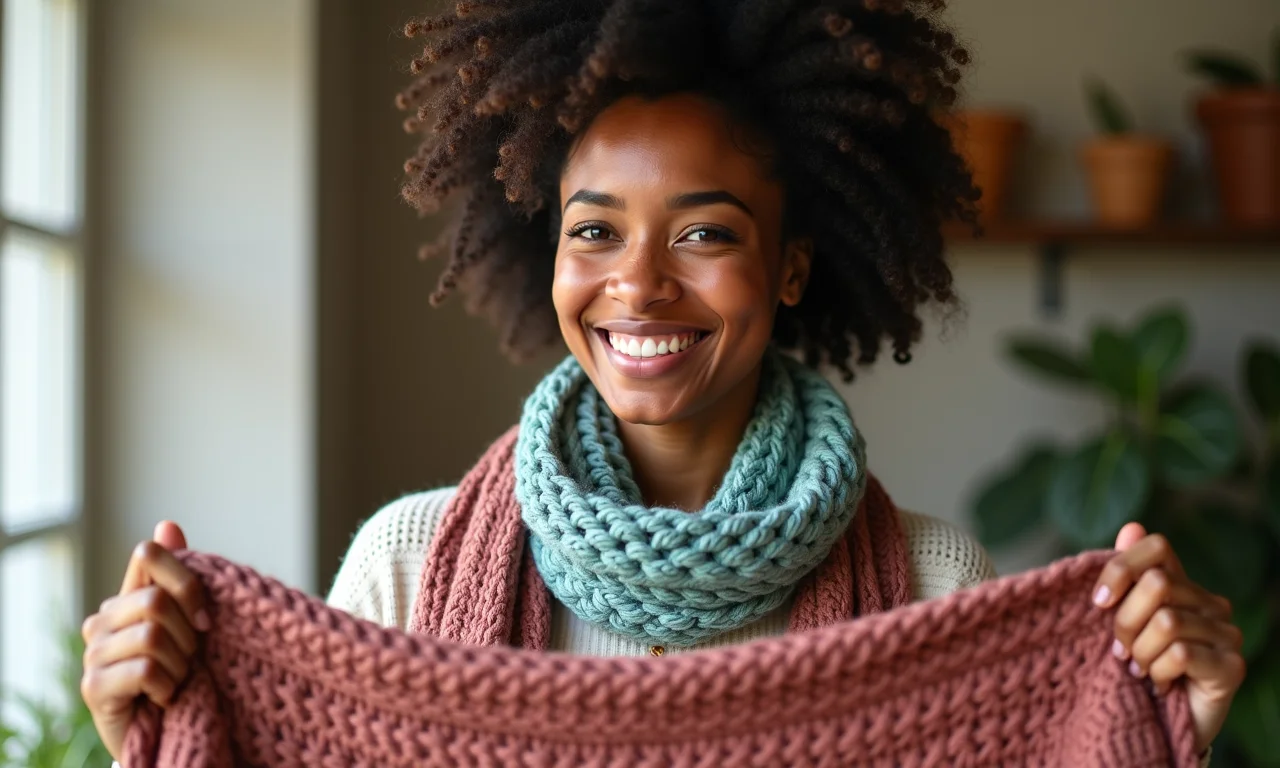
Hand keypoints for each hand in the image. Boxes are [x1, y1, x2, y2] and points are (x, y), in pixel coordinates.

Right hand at [80, 522, 207, 761]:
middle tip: (193, 659)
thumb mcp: (191, 621)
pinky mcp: (93, 687)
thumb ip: (181, 574)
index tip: (206, 617)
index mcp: (129, 595)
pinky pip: (144, 670)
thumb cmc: (183, 668)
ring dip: (182, 664)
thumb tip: (168, 524)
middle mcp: (104, 618)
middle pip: (157, 600)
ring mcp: (94, 652)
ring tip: (180, 679)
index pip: (147, 554)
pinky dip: (168, 686)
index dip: (185, 580)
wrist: (169, 726)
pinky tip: (167, 696)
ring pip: (152, 635)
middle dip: (189, 635)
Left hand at [1092, 522, 1246, 753]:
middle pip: (1157, 584)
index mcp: (1180, 584)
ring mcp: (1226, 633)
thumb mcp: (1119, 620)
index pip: (1156, 547)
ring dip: (1139, 652)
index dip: (1121, 568)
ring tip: (1138, 670)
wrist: (1158, 722)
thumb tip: (1132, 527)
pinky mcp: (1232, 666)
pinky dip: (1157, 672)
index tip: (1098, 602)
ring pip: (1166, 622)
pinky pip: (1181, 654)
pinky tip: (1158, 684)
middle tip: (1119, 651)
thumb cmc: (1134, 666)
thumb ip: (1124, 577)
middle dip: (1124, 622)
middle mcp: (1210, 602)